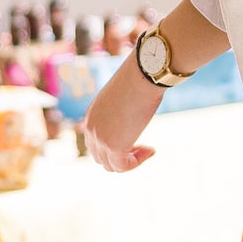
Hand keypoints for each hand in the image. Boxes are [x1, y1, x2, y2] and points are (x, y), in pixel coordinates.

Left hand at [82, 54, 164, 172]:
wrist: (143, 76)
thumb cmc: (139, 80)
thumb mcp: (125, 97)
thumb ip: (122, 109)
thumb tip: (134, 114)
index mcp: (92, 116)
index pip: (96, 143)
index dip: (116, 145)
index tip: (136, 138)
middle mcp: (91, 128)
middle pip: (101, 157)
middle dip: (122, 155)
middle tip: (144, 146)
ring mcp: (100, 139)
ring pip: (111, 165)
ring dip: (130, 161)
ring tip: (147, 149)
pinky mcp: (113, 146)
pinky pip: (123, 166)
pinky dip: (138, 162)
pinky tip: (151, 150)